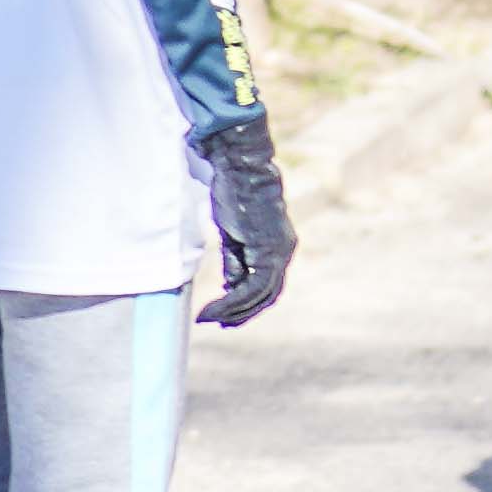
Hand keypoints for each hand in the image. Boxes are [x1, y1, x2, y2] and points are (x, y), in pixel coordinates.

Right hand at [192, 112, 294, 327]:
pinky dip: (230, 302)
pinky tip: (211, 308)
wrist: (239, 169)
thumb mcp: (234, 233)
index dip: (249, 304)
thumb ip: (237, 259)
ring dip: (232, 311)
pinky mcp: (268, 250)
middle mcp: (285, 251)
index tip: (226, 316)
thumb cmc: (234, 194)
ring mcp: (280, 251)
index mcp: (280, 245)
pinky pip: (251, 287)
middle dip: (242, 313)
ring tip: (207, 318)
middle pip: (268, 295)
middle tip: (217, 322)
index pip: (269, 285)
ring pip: (259, 295)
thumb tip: (232, 285)